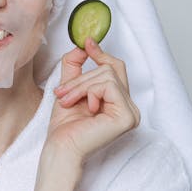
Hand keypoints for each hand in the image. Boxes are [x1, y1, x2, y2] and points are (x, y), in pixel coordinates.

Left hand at [44, 37, 140, 166]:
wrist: (61, 148)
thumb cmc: (65, 126)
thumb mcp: (69, 87)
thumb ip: (76, 65)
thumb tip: (84, 44)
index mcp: (118, 103)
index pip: (116, 69)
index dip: (102, 54)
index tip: (87, 42)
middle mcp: (129, 108)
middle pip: (110, 69)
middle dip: (82, 78)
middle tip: (62, 92)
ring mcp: (131, 112)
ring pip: (108, 75)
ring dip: (81, 86)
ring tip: (68, 101)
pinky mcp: (127, 116)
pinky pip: (110, 86)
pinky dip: (90, 92)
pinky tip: (85, 108)